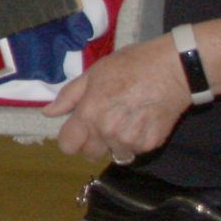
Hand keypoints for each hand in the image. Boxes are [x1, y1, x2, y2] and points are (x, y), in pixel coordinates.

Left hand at [44, 35, 192, 163]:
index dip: (71, 138)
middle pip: (89, 154)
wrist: (172, 70)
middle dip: (92, 142)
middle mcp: (106, 132)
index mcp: (89, 114)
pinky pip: (135, 150)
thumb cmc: (130, 66)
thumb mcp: (94, 73)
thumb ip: (69, 96)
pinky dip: (136, 140)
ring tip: (126, 119)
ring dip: (115, 142)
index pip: (67, 146)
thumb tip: (48, 113)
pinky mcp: (150, 144)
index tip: (78, 130)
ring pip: (113, 154)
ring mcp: (129, 141)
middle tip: (105, 121)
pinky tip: (142, 121)